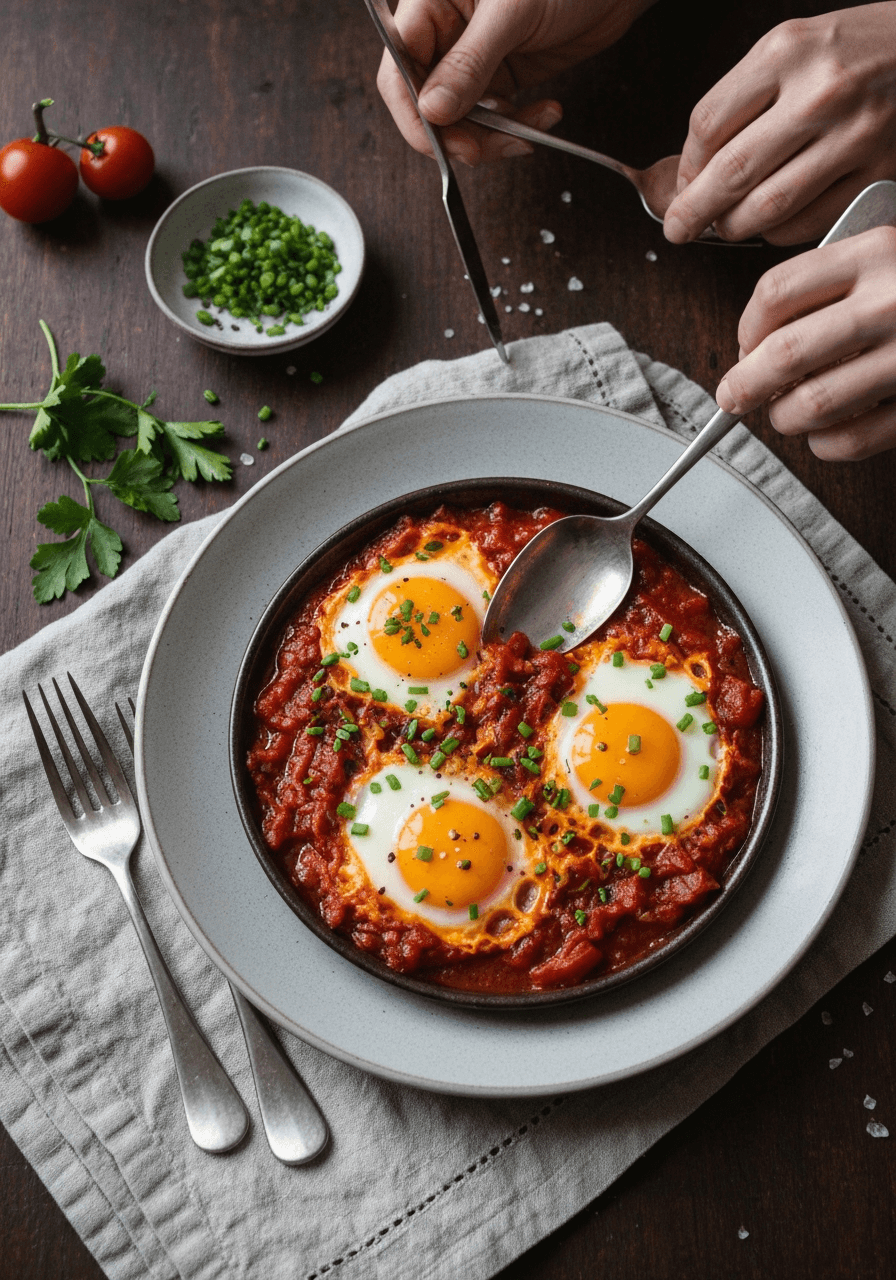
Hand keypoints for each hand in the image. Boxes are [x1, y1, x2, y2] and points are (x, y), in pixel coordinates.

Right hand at [376, 0, 655, 166]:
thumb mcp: (513, 13)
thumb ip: (469, 63)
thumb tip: (432, 110)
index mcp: (431, 2)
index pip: (399, 67)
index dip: (413, 111)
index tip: (441, 141)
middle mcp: (446, 31)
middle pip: (426, 102)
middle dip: (456, 133)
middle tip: (488, 149)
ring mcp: (473, 56)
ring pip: (460, 118)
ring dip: (492, 138)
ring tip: (529, 132)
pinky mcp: (501, 75)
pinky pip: (494, 118)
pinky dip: (516, 129)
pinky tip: (546, 114)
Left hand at [664, 4, 895, 244]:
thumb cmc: (859, 50)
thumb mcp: (797, 47)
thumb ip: (748, 99)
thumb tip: (694, 169)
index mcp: (787, 51)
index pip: (708, 124)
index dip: (687, 166)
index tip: (683, 185)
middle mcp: (819, 93)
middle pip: (731, 173)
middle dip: (694, 212)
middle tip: (679, 228)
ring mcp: (853, 136)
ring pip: (767, 207)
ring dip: (734, 227)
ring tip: (724, 227)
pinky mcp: (877, 172)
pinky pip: (808, 221)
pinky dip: (778, 232)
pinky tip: (771, 224)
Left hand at [715, 226, 895, 459]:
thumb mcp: (888, 258)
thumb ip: (831, 283)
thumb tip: (752, 346)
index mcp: (876, 252)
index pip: (776, 293)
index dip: (745, 329)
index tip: (743, 348)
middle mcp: (893, 301)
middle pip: (782, 354)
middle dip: (745, 385)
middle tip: (735, 397)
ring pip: (810, 404)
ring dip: (784, 419)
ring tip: (787, 415)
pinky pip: (850, 439)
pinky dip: (824, 445)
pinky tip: (826, 434)